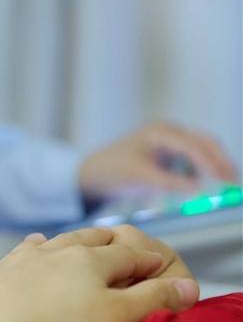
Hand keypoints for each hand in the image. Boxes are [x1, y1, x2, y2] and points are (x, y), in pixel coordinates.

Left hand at [0, 228, 198, 321]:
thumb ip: (152, 301)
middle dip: (109, 242)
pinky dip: (30, 251)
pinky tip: (28, 251)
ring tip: (76, 241)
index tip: (158, 264)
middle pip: (88, 241)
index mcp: (90, 261)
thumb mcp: (114, 320)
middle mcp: (54, 253)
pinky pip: (17, 256)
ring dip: (68, 242)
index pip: (129, 255)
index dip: (147, 261)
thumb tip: (187, 286)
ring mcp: (18, 262)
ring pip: (51, 244)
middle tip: (120, 241)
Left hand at [79, 122, 236, 199]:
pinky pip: (193, 160)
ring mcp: (170, 142)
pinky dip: (203, 170)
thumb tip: (199, 189)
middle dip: (220, 162)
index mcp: (160, 132)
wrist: (93, 173)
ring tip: (226, 186)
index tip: (223, 181)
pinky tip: (208, 185)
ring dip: (214, 166)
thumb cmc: (112, 171)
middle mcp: (168, 133)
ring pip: (202, 150)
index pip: (192, 146)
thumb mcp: (140, 178)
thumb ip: (169, 183)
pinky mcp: (169, 154)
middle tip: (233, 183)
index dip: (210, 164)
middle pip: (204, 143)